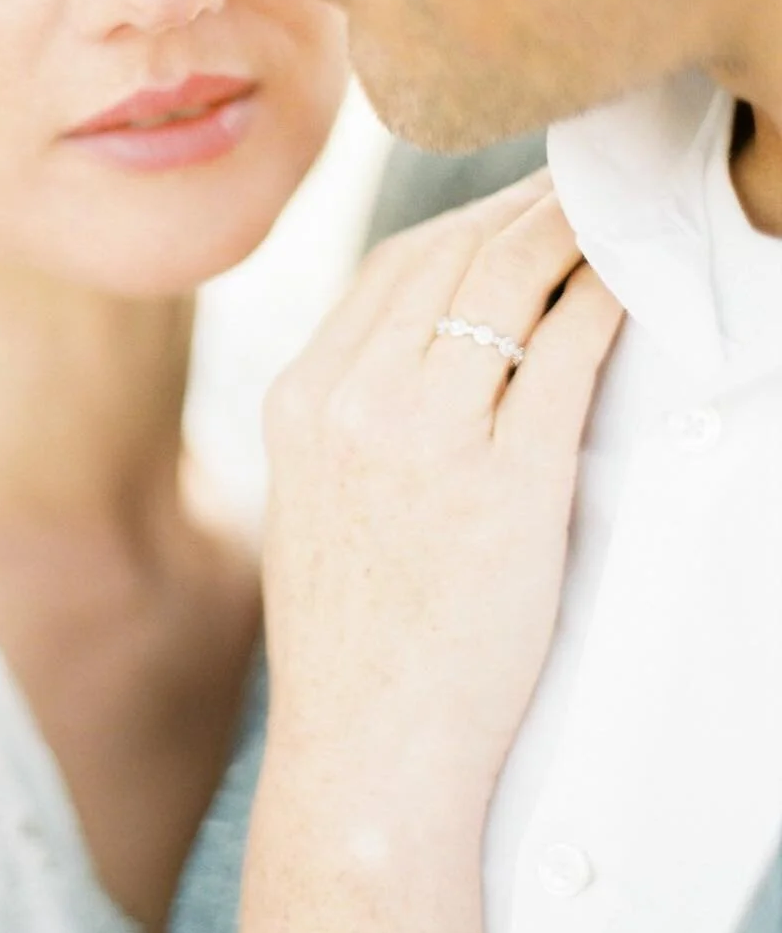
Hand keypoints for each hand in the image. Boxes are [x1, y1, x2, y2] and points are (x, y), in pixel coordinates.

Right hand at [260, 171, 622, 821]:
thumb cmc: (355, 639)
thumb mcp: (318, 503)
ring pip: (505, 284)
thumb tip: (437, 345)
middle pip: (448, 257)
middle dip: (524, 207)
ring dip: (569, 232)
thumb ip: (357, 415)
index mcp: (299, 403)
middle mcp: (349, 403)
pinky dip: (603, 301)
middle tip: (585, 181)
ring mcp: (421, 439)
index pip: (391, 268)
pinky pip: (563, 354)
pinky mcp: (501, 483)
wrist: (366, 750)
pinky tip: (632, 281)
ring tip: (615, 209)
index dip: (467, 221)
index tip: (516, 207)